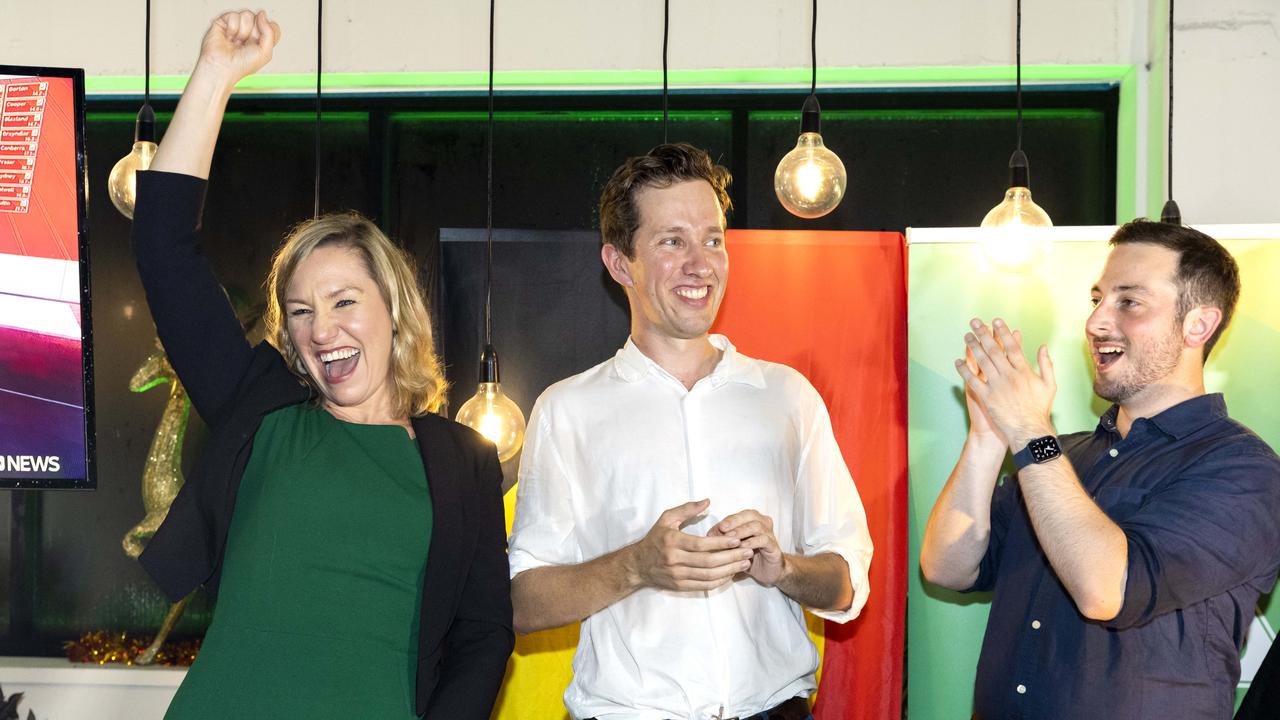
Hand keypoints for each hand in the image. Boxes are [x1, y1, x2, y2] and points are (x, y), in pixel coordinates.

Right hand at [198, 10, 280, 85]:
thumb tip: (262, 14)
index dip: (268, 32)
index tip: (260, 43)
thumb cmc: (241, 65)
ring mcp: (237, 26)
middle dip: (254, 33)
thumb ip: (270, 32)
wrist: (222, 67)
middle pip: (260, 19)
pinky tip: (228, 37)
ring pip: (247, 15)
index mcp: (261, 40)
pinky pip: (234, 15)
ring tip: (236, 42)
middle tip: (246, 44)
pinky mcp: (224, 22)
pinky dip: (232, 28)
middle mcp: (250, 32)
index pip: (272, 26)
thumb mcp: (265, 52)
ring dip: (243, 32)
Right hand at [625, 500, 752, 591]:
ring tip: (744, 563)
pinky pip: (704, 586)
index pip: (701, 544)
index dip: (721, 543)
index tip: (737, 539)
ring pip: (708, 575)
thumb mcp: (667, 519)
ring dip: (729, 570)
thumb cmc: (656, 538)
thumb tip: (707, 501)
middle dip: (731, 557)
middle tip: (747, 551)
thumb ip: (687, 509)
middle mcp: (674, 560)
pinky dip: (720, 581)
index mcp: (673, 541)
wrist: (638, 564)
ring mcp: (677, 575)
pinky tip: (731, 574)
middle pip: (708, 561)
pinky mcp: (680, 586)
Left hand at [710, 509, 783, 586]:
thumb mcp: (732, 547)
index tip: (717, 527)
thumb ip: (723, 538)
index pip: (738, 515)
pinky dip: (752, 542)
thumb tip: (709, 535)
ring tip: (731, 538)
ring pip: (756, 526)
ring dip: (742, 531)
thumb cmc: (748, 555)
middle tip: (723, 529)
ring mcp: (769, 533)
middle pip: (748, 515)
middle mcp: (762, 522)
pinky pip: (763, 540)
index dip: (727, 520)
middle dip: (734, 521)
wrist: (767, 571)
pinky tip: (743, 547)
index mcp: (751, 519)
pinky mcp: (773, 545)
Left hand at [955, 317, 1056, 449]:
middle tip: (975, 322)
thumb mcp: (1049, 385)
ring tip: (967, 336)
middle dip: (984, 334)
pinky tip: (958, 361)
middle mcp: (1010, 375)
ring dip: (973, 347)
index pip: (1012, 346)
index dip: (1003, 332)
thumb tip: (1043, 346)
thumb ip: (1046, 364)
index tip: (996, 320)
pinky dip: (965, 370)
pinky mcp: (987, 397)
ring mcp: (997, 386)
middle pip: (994, 350)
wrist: (1029, 431)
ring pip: (982, 362)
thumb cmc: (1040, 409)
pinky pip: (973, 380)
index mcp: (1024, 371)